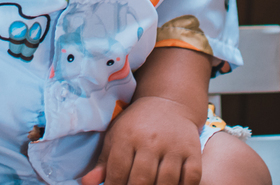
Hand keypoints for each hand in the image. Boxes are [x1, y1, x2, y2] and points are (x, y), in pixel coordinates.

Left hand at [81, 96, 202, 184]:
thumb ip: (103, 162)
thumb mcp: (116, 136)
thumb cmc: (137, 125)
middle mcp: (151, 140)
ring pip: (166, 182)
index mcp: (127, 136)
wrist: (169, 103)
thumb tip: (87, 183)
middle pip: (142, 180)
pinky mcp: (192, 151)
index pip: (117, 172)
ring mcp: (173, 146)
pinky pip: (191, 178)